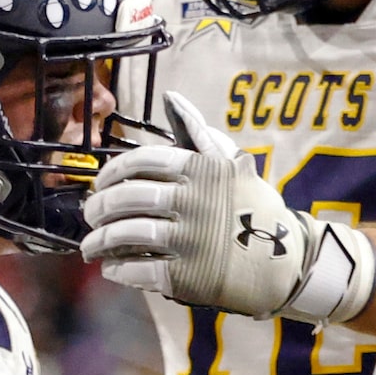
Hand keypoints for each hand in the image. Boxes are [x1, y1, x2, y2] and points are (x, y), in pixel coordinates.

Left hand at [80, 93, 374, 322]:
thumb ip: (198, 132)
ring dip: (100, 242)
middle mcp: (192, 201)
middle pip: (126, 199)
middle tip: (90, 215)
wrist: (285, 262)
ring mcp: (188, 240)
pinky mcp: (186, 276)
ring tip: (92, 247)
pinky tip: (111, 269)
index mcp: (200, 170)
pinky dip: (119, 270)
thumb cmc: (252, 208)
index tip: (100, 184)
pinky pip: (138, 270)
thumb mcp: (232, 164)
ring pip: (126, 235)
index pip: (141, 161)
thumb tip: (171, 98)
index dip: (111, 172)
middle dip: (99, 208)